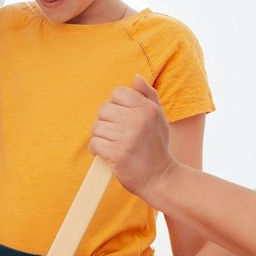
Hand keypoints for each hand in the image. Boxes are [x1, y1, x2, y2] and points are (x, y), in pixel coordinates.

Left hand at [91, 75, 177, 198]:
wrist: (161, 178)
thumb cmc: (157, 147)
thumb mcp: (159, 118)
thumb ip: (148, 96)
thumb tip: (136, 77)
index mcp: (147, 108)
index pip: (117, 93)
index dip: (116, 106)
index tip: (122, 120)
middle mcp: (138, 119)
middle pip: (103, 109)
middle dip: (107, 123)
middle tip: (117, 135)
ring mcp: (127, 136)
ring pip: (96, 127)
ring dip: (101, 137)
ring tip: (113, 145)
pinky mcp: (117, 153)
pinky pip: (94, 143)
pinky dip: (97, 150)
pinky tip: (106, 154)